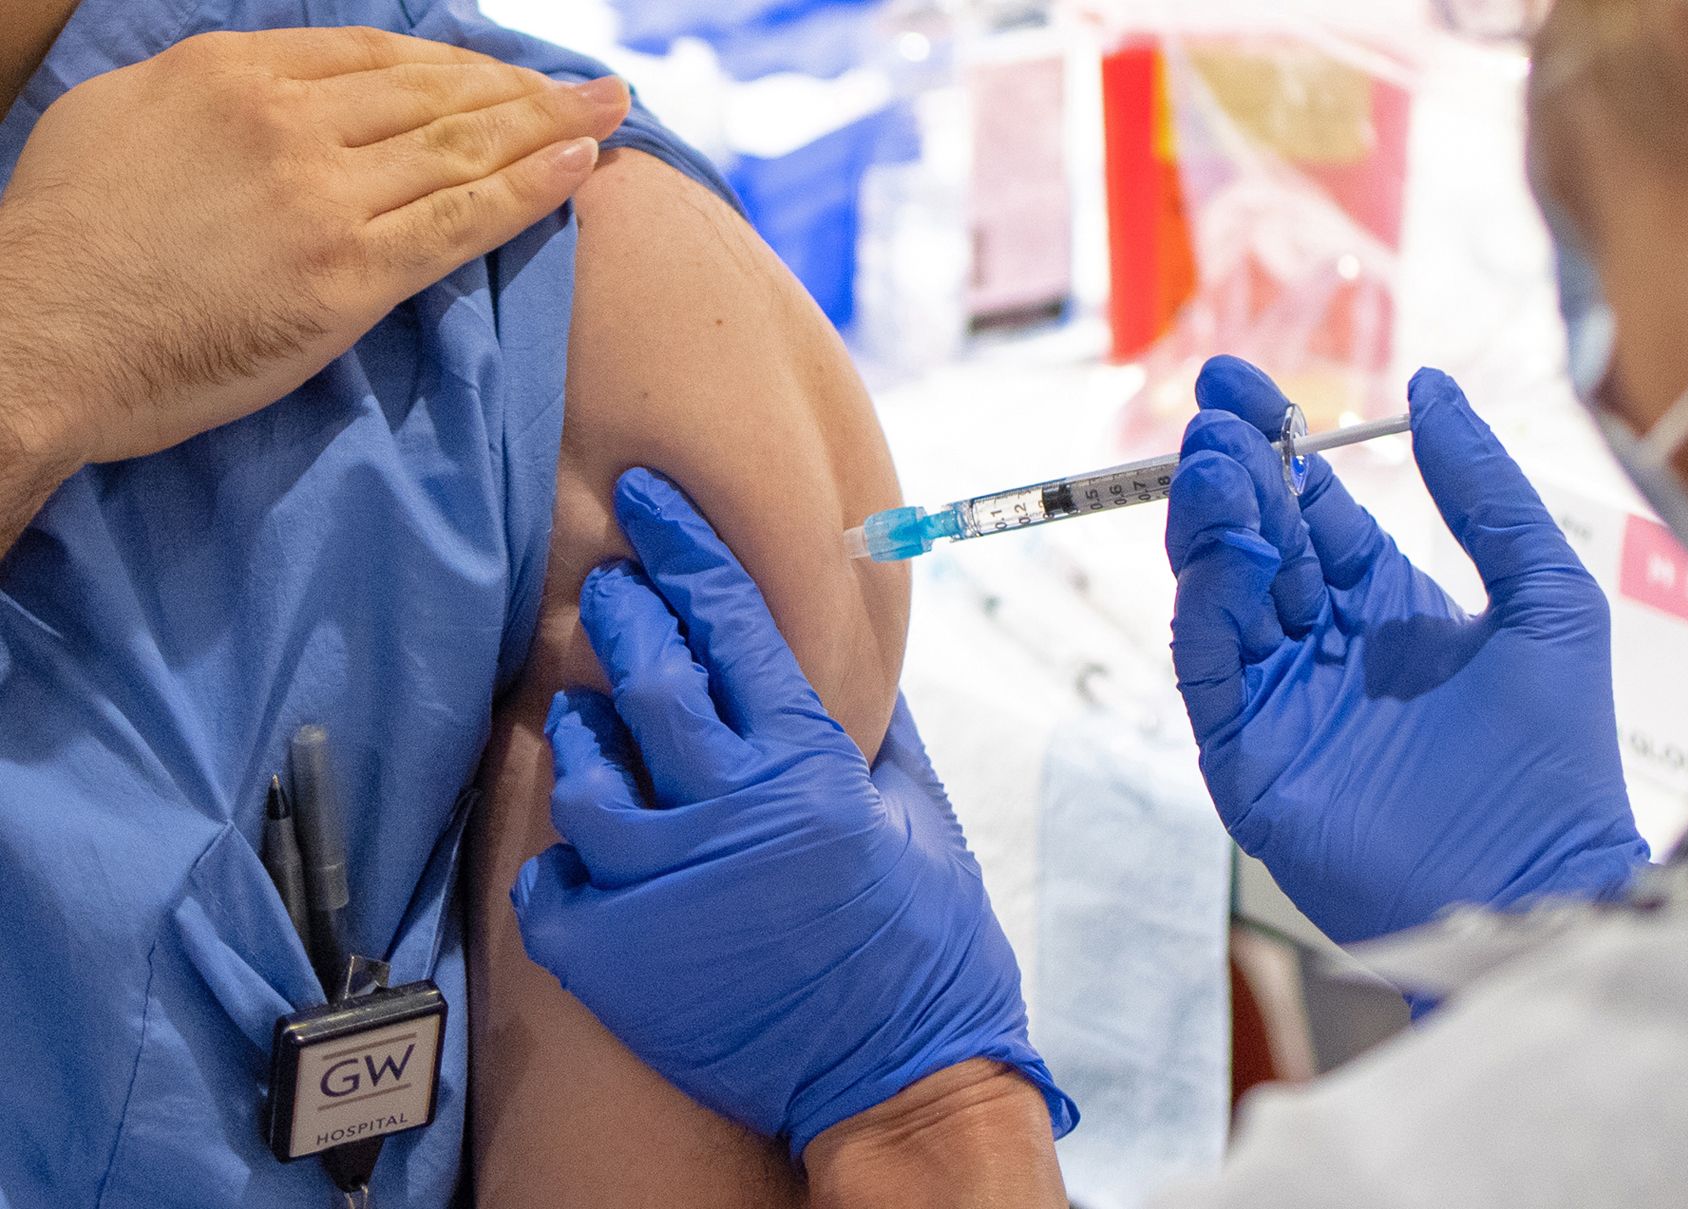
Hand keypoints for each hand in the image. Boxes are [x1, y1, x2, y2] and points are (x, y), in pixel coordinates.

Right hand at [0, 26, 631, 469]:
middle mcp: (288, 119)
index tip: (500, 73)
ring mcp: (324, 196)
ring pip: (462, 146)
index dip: (453, 64)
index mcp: (232, 72)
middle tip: (588, 86)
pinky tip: (581, 169)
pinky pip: (463, 221)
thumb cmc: (65, 240)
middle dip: (522, 86)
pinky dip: (532, 190)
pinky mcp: (349, 275)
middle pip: (434, 92)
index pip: (376, 56)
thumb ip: (212, 96)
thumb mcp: (121, 117)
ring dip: (549, 126)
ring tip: (606, 115)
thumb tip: (270, 91)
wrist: (38, 337)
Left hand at [512, 469, 1075, 1157]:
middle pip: (645, 678)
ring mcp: (664, 893)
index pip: (732, 623)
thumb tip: (841, 652)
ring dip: (582, 733)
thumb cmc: (924, 946)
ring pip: (583, 776)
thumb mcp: (917, 816)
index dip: (684, 548)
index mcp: (811, 768)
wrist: (901, 1081)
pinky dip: (561, 858)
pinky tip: (583, 845)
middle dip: (621, 615)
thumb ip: (871, 727)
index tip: (649, 498)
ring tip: (591, 720)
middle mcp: (730, 818)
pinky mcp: (618, 964)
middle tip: (609, 588)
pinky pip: (552, 882)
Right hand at [1167, 357, 1649, 943]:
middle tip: (1218, 413)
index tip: (1241, 383)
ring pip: (1219, 593)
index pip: (1309, 509)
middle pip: (1254, 539)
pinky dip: (1211, 604)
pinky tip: (1234, 551)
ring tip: (1215, 459)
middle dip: (1234, 471)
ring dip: (1212, 522)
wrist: (1537, 882)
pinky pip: (1210, 665)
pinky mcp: (1244, 753)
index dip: (1278, 444)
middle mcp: (1319, 645)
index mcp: (1382, 606)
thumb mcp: (1545, 593)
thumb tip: (1431, 385)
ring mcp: (1276, 699)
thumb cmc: (1557, 752)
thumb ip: (1485, 491)